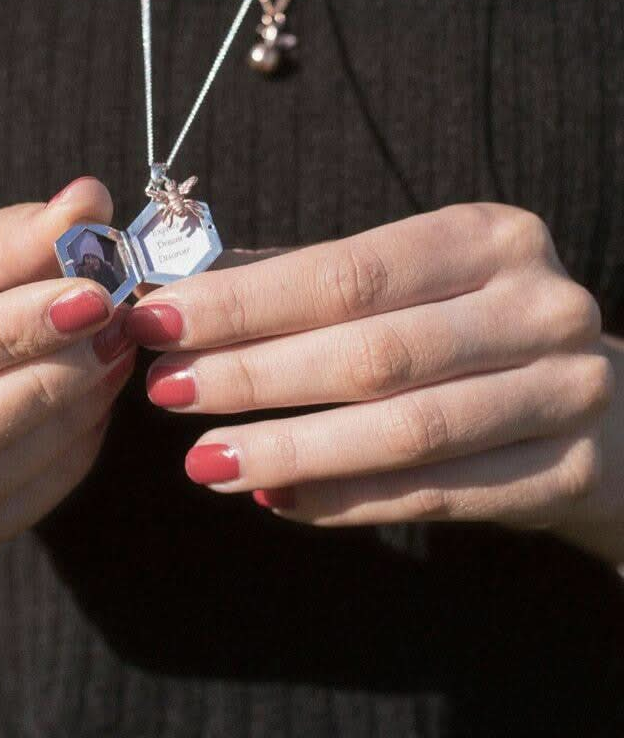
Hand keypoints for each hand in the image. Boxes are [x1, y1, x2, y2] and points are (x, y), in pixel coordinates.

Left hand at [124, 204, 621, 539]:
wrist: (601, 402)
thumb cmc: (466, 325)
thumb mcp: (401, 282)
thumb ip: (300, 283)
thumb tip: (178, 289)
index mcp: (488, 237)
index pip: (347, 273)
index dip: (244, 303)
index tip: (158, 320)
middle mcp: (539, 307)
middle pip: (371, 352)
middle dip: (252, 375)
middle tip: (166, 389)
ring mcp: (565, 392)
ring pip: (403, 431)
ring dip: (288, 449)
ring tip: (204, 459)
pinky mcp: (567, 471)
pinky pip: (434, 495)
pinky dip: (344, 500)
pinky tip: (273, 497)